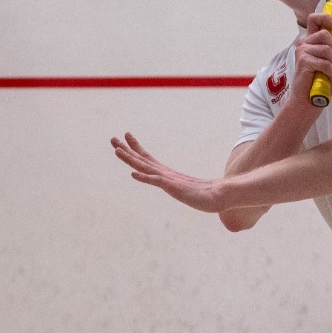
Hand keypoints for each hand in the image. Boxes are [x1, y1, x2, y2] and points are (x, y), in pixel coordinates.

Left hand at [112, 132, 227, 212]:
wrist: (219, 196)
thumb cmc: (205, 194)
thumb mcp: (186, 190)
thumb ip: (179, 186)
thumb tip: (177, 186)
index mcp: (166, 173)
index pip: (147, 157)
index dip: (135, 147)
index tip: (125, 136)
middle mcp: (165, 173)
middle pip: (142, 159)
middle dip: (126, 149)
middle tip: (112, 139)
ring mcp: (169, 179)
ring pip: (146, 167)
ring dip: (130, 159)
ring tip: (117, 151)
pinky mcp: (174, 187)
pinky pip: (156, 181)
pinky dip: (144, 177)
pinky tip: (133, 174)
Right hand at [294, 12, 331, 99]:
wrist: (312, 100)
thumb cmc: (324, 82)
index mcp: (312, 41)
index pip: (314, 18)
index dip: (325, 18)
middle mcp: (305, 43)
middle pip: (325, 35)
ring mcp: (302, 51)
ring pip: (326, 49)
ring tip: (331, 75)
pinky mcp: (303, 61)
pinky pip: (324, 62)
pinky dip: (331, 72)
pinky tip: (328, 79)